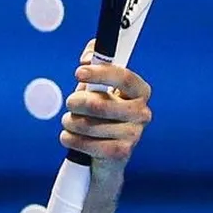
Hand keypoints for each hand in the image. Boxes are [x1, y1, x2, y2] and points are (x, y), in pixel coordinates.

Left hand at [60, 43, 151, 163]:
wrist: (105, 154)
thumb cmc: (101, 113)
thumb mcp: (97, 85)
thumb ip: (94, 60)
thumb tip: (87, 58)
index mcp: (140, 91)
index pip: (123, 77)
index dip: (100, 73)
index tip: (78, 72)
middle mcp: (142, 112)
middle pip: (99, 104)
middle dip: (75, 102)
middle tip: (69, 103)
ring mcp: (134, 134)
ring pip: (87, 125)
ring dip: (70, 122)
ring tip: (69, 122)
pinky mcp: (121, 153)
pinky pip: (87, 144)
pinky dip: (71, 139)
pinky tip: (69, 137)